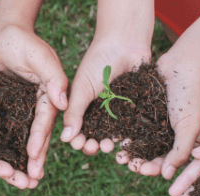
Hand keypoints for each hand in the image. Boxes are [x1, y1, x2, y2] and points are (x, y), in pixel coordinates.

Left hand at [0, 24, 67, 184]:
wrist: (3, 33)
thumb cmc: (23, 40)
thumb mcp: (40, 56)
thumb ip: (53, 77)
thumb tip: (63, 102)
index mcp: (51, 96)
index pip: (45, 121)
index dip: (40, 139)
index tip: (34, 156)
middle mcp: (41, 106)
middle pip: (39, 135)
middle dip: (35, 158)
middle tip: (32, 180)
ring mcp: (27, 109)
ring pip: (25, 137)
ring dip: (24, 158)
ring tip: (21, 180)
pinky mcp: (12, 109)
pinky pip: (10, 130)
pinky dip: (8, 146)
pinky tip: (4, 162)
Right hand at [0, 55, 36, 188]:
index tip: (8, 172)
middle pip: (2, 160)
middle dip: (16, 174)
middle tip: (31, 184)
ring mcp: (1, 128)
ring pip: (16, 148)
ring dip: (28, 161)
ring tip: (40, 174)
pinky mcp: (12, 113)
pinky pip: (26, 126)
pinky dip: (35, 136)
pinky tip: (45, 144)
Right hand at [61, 1, 152, 156]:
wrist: (125, 44)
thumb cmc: (98, 62)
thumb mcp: (81, 89)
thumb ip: (74, 113)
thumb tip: (65, 139)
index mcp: (84, 106)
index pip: (79, 129)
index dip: (78, 140)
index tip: (79, 144)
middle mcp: (100, 111)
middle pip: (95, 136)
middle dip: (93, 145)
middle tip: (94, 147)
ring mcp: (118, 111)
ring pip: (112, 134)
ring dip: (108, 143)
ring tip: (108, 146)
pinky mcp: (134, 109)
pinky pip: (131, 127)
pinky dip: (127, 136)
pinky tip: (124, 142)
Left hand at [120, 53, 199, 177]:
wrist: (186, 63)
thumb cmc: (193, 95)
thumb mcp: (190, 127)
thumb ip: (180, 152)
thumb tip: (167, 177)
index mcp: (184, 142)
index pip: (168, 162)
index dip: (153, 168)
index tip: (141, 170)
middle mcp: (169, 135)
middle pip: (151, 154)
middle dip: (137, 160)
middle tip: (123, 161)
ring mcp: (156, 122)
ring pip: (139, 141)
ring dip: (128, 149)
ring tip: (116, 152)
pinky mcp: (144, 110)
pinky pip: (132, 124)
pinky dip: (123, 131)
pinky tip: (113, 135)